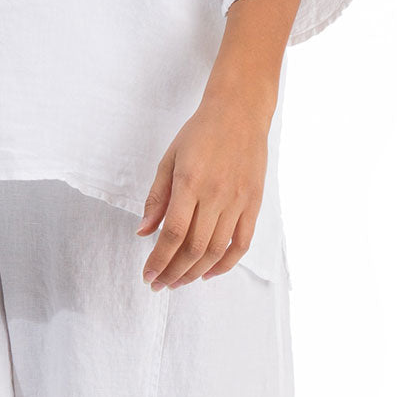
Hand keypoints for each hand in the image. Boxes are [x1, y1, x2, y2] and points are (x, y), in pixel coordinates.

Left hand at [136, 94, 269, 289]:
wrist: (239, 112)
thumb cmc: (199, 132)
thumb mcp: (169, 158)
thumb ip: (156, 197)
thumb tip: (143, 233)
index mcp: (189, 182)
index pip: (172, 233)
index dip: (159, 259)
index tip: (148, 274)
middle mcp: (215, 195)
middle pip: (193, 248)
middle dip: (173, 273)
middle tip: (160, 284)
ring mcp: (237, 201)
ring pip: (216, 251)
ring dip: (195, 272)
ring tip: (179, 281)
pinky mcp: (253, 204)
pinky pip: (241, 243)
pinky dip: (225, 263)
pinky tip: (208, 272)